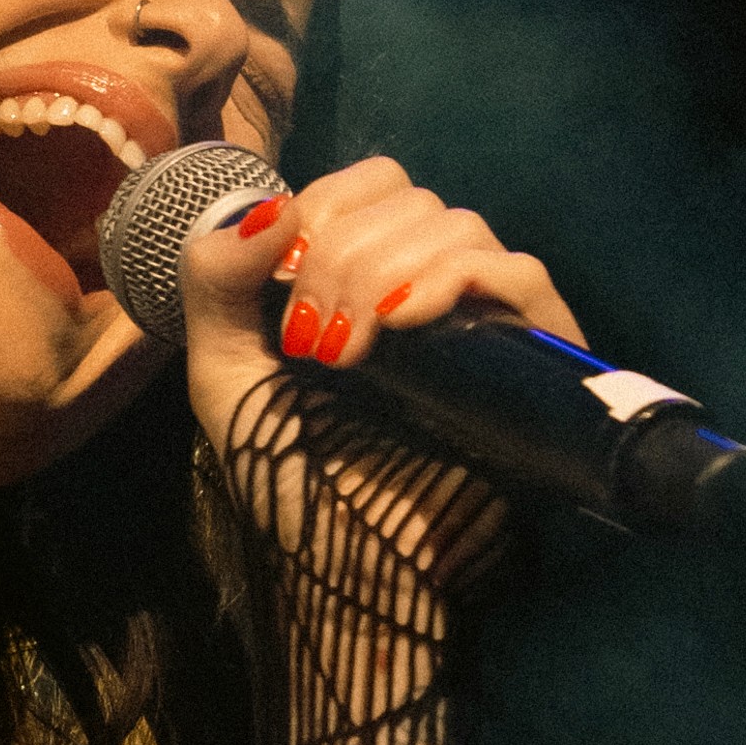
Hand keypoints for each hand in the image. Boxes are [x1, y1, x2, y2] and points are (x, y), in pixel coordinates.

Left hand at [172, 147, 581, 570]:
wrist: (344, 561)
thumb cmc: (288, 477)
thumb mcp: (223, 373)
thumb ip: (215, 279)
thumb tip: (267, 203)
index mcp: (367, 275)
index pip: (372, 183)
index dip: (326, 208)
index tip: (286, 280)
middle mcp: (430, 284)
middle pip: (410, 198)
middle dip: (343, 255)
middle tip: (313, 341)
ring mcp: (483, 317)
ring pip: (459, 224)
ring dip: (388, 273)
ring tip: (351, 356)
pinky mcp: (530, 355)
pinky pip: (519, 271)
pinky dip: (460, 277)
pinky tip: (411, 320)